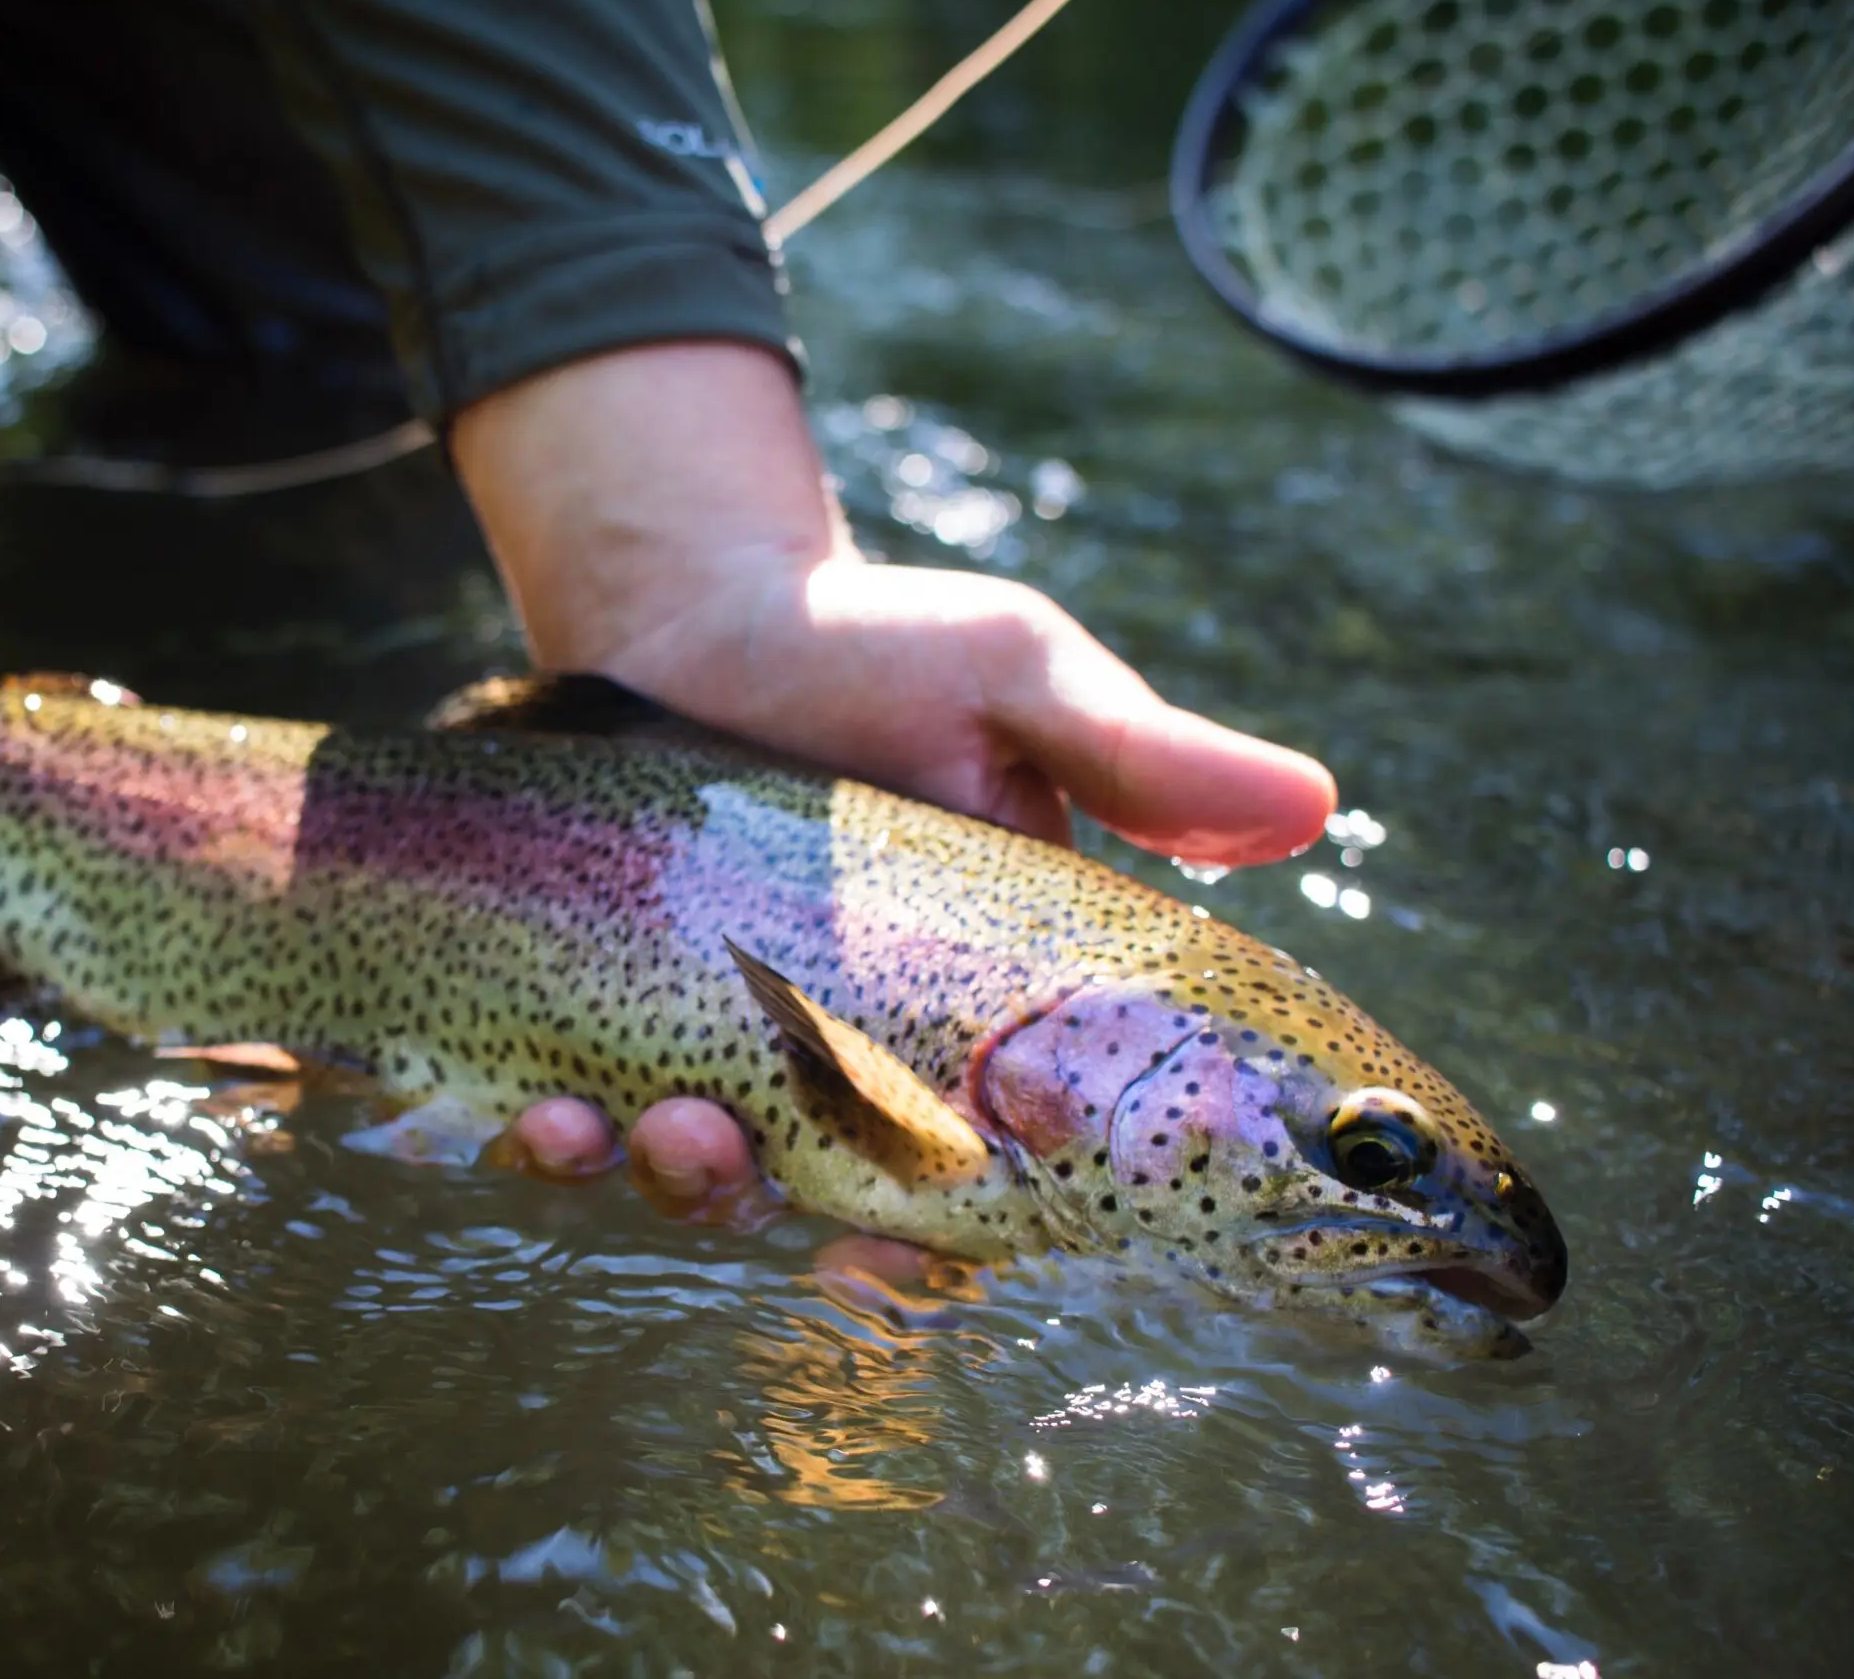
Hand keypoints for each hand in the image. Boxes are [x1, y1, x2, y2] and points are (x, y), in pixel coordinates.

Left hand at [451, 340, 1337, 1221]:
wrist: (696, 602)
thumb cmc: (876, 644)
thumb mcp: (1014, 678)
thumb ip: (1139, 757)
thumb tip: (1315, 804)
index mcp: (967, 1019)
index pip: (983, 1181)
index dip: (953, 1246)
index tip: (917, 1251)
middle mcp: (844, 1062)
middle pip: (821, 1211)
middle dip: (776, 1216)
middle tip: (730, 1153)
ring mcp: (715, 1051)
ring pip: (697, 1188)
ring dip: (665, 1184)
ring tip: (624, 1126)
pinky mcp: (600, 1025)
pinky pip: (575, 1130)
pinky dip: (556, 1143)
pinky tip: (538, 1108)